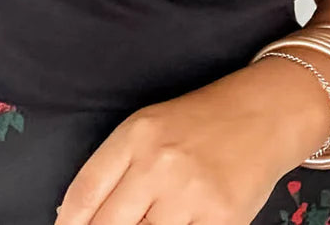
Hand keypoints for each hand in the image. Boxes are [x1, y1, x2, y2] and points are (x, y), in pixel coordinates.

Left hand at [54, 65, 323, 224]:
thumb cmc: (198, 122)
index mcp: (135, 136)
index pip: (84, 193)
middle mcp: (158, 164)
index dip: (67, 223)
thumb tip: (73, 215)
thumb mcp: (148, 127)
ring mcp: (191, 194)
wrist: (261, 114)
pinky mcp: (222, 219)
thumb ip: (114, 167)